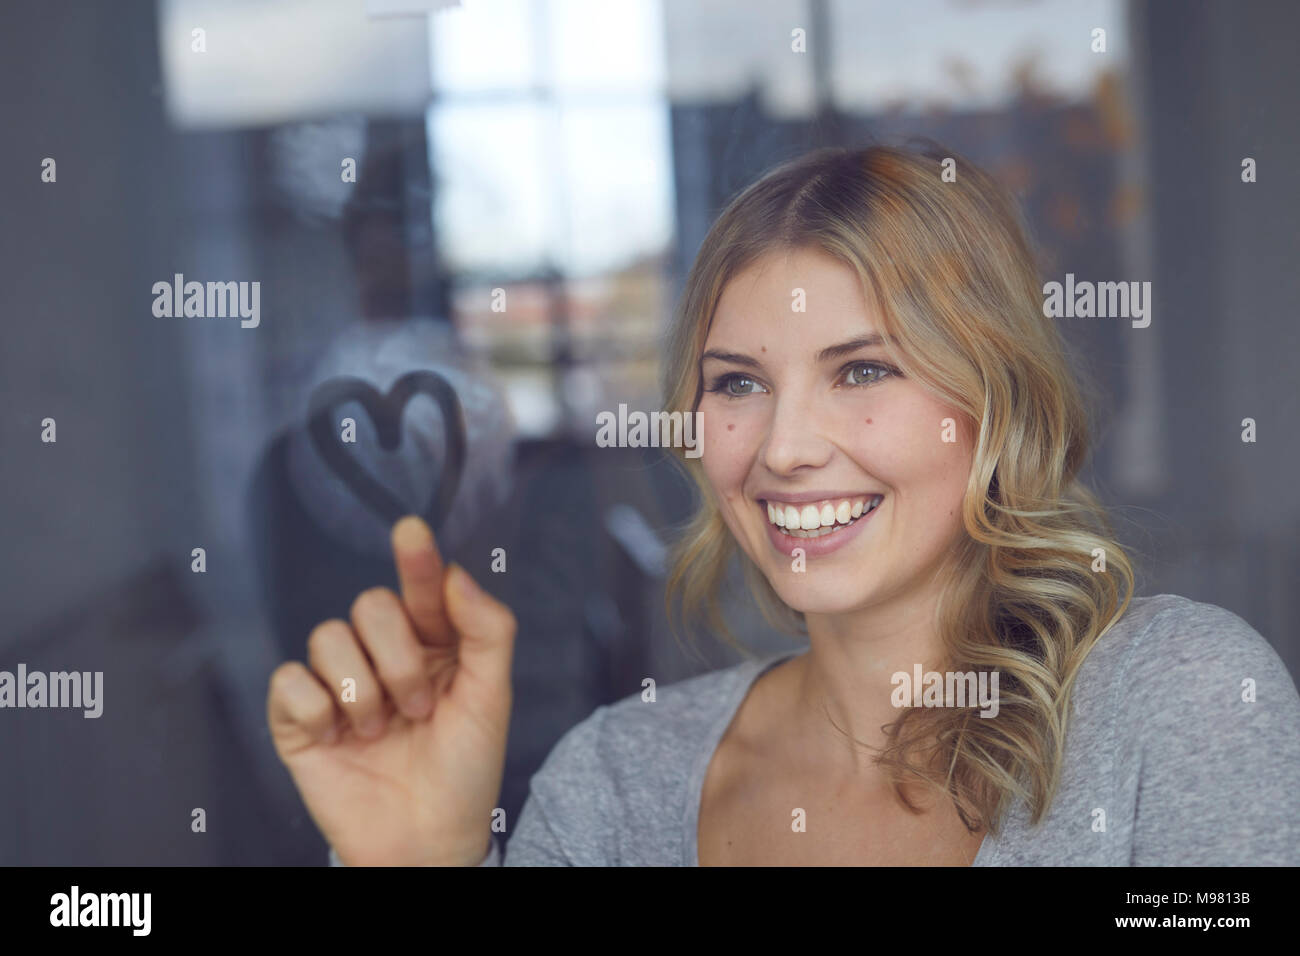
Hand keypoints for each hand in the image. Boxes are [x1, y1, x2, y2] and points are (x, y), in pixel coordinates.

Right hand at [267, 515, 514, 865]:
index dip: (416, 558)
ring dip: (362, 688)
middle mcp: (383, 655)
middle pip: (369, 604)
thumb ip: (487, 629)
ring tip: (383, 728)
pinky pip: (289, 680)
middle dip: (399, 657)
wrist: (428, 841)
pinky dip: (318, 708)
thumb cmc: (465, 771)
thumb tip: (457, 574)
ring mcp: (338, 684)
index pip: (421, 586)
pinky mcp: (299, 718)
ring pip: (326, 635)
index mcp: (433, 643)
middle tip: (421, 705)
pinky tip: (340, 736)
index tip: (412, 531)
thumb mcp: (493, 698)